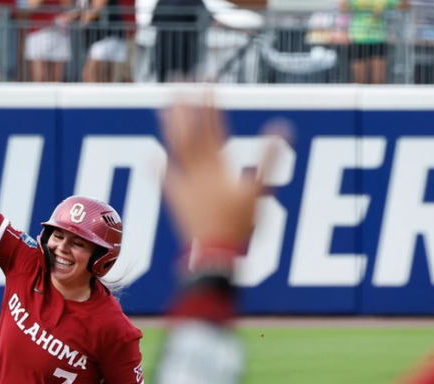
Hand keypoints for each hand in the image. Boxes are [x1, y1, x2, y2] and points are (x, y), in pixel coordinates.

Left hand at [159, 95, 287, 249]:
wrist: (214, 254)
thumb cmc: (239, 225)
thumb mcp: (260, 191)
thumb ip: (270, 158)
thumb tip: (282, 127)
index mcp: (218, 165)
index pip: (213, 125)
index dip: (210, 102)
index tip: (207, 80)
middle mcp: (198, 170)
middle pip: (189, 130)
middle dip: (186, 103)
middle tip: (181, 79)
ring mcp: (184, 184)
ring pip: (175, 148)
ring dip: (170, 125)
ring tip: (165, 105)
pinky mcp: (176, 199)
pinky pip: (163, 180)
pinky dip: (157, 167)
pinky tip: (151, 155)